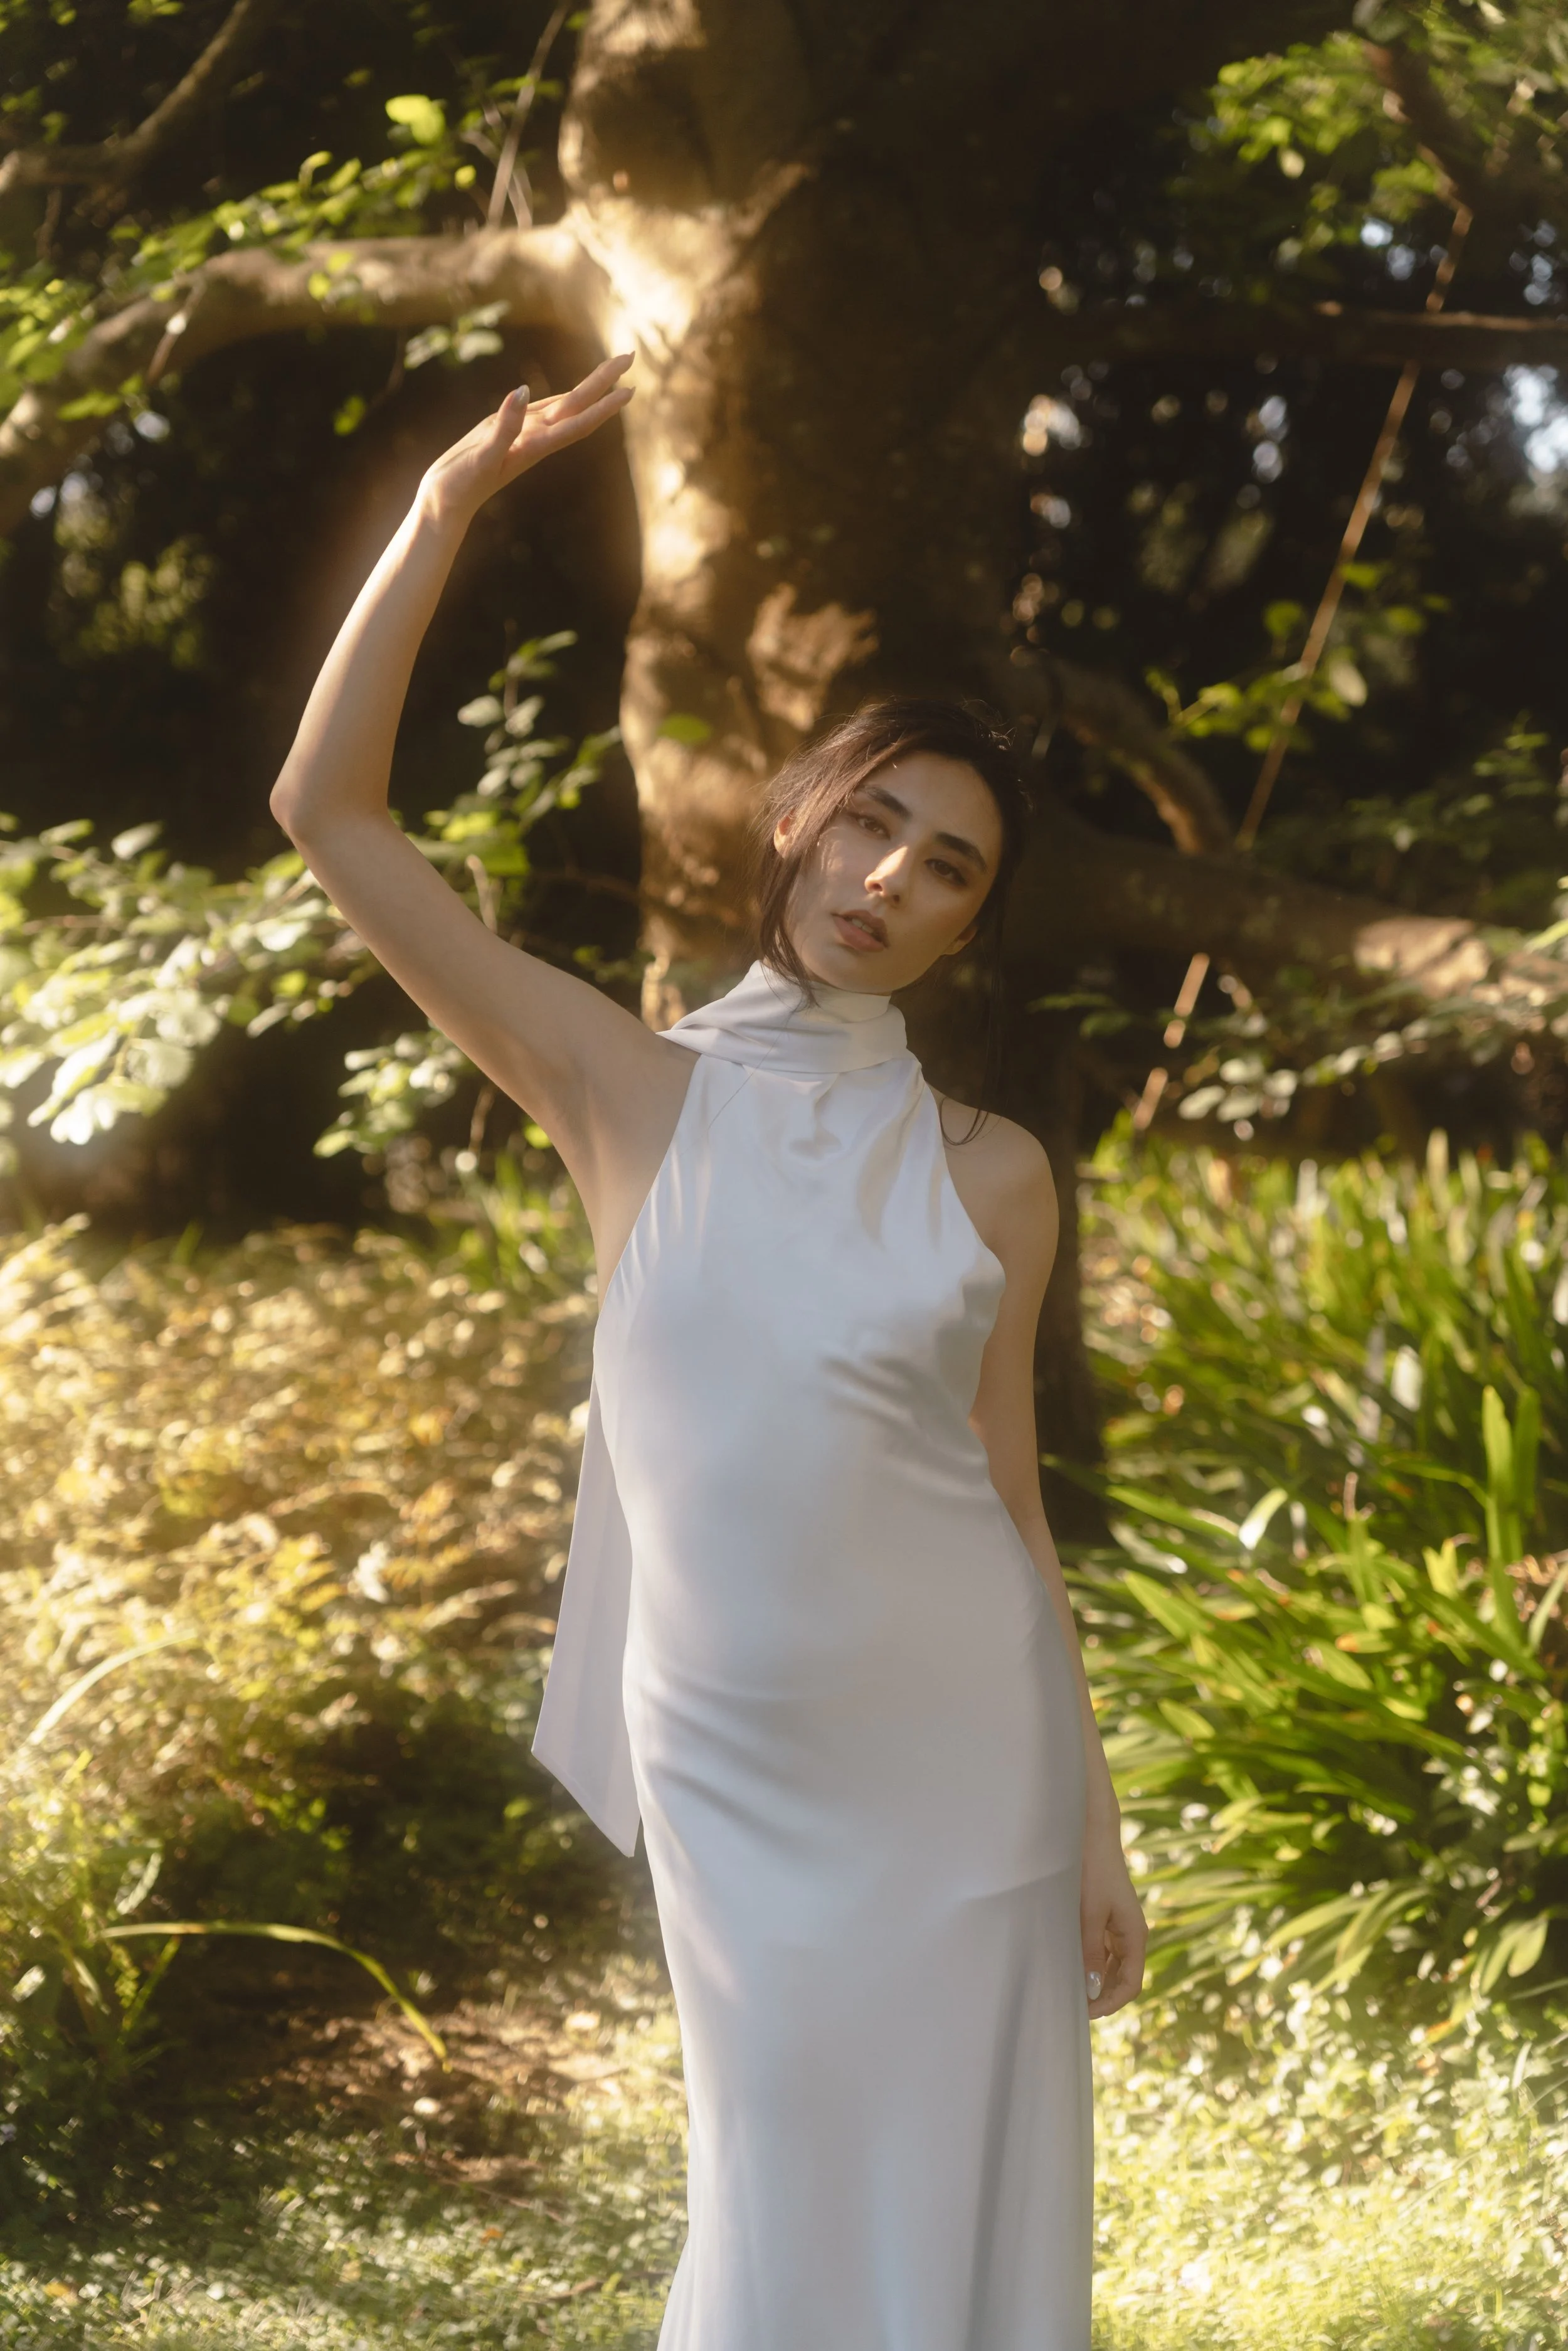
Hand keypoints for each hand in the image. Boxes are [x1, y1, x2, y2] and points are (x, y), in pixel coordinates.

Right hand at [416, 353, 634, 527]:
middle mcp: (534, 439)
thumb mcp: (480, 455)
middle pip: (578, 406)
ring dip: (589, 390)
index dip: (605, 405)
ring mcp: (522, 436)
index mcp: (533, 445)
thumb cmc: (460, 485)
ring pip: (564, 408)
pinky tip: (566, 396)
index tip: (629, 387)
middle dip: (605, 382)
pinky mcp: (506, 434)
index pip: (578, 421)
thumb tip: (522, 391)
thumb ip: (503, 427)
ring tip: (610, 372)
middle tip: (630, 355)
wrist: (444, 505)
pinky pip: (540, 411)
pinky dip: (559, 400)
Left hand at [1080, 1815, 1146, 2019]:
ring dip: (1094, 1981)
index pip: (1131, 1985)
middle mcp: (1130, 1935)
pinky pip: (1101, 1950)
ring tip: (1068, 1989)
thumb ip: (1091, 1951)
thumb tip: (1091, 1990)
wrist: (1092, 1832)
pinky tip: (1069, 1965)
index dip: (1110, 2003)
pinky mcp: (1105, 1918)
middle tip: (1071, 2005)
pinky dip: (1089, 1962)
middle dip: (1101, 1996)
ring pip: (1111, 1966)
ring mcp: (1118, 1927)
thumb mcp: (1089, 1913)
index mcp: (1134, 1935)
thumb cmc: (1093, 1869)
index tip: (1084, 2012)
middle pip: (1121, 1979)